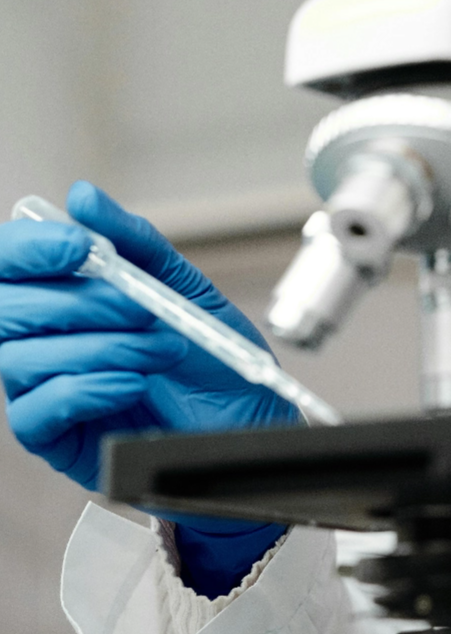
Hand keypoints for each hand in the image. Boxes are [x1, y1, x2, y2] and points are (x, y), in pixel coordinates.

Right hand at [0, 181, 297, 595]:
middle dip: (82, 302)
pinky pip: (34, 412)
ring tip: (160, 350)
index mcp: (64, 296)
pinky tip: (132, 383)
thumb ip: (134, 242)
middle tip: (141, 307)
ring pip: (22, 358)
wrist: (244, 417)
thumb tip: (83, 197)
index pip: (8, 263)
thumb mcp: (181, 286)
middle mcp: (44, 339)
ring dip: (102, 347)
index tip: (79, 247)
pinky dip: (87, 389)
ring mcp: (44, 388)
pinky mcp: (54, 436)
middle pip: (8, 309)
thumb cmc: (209, 354)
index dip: (30, 249)